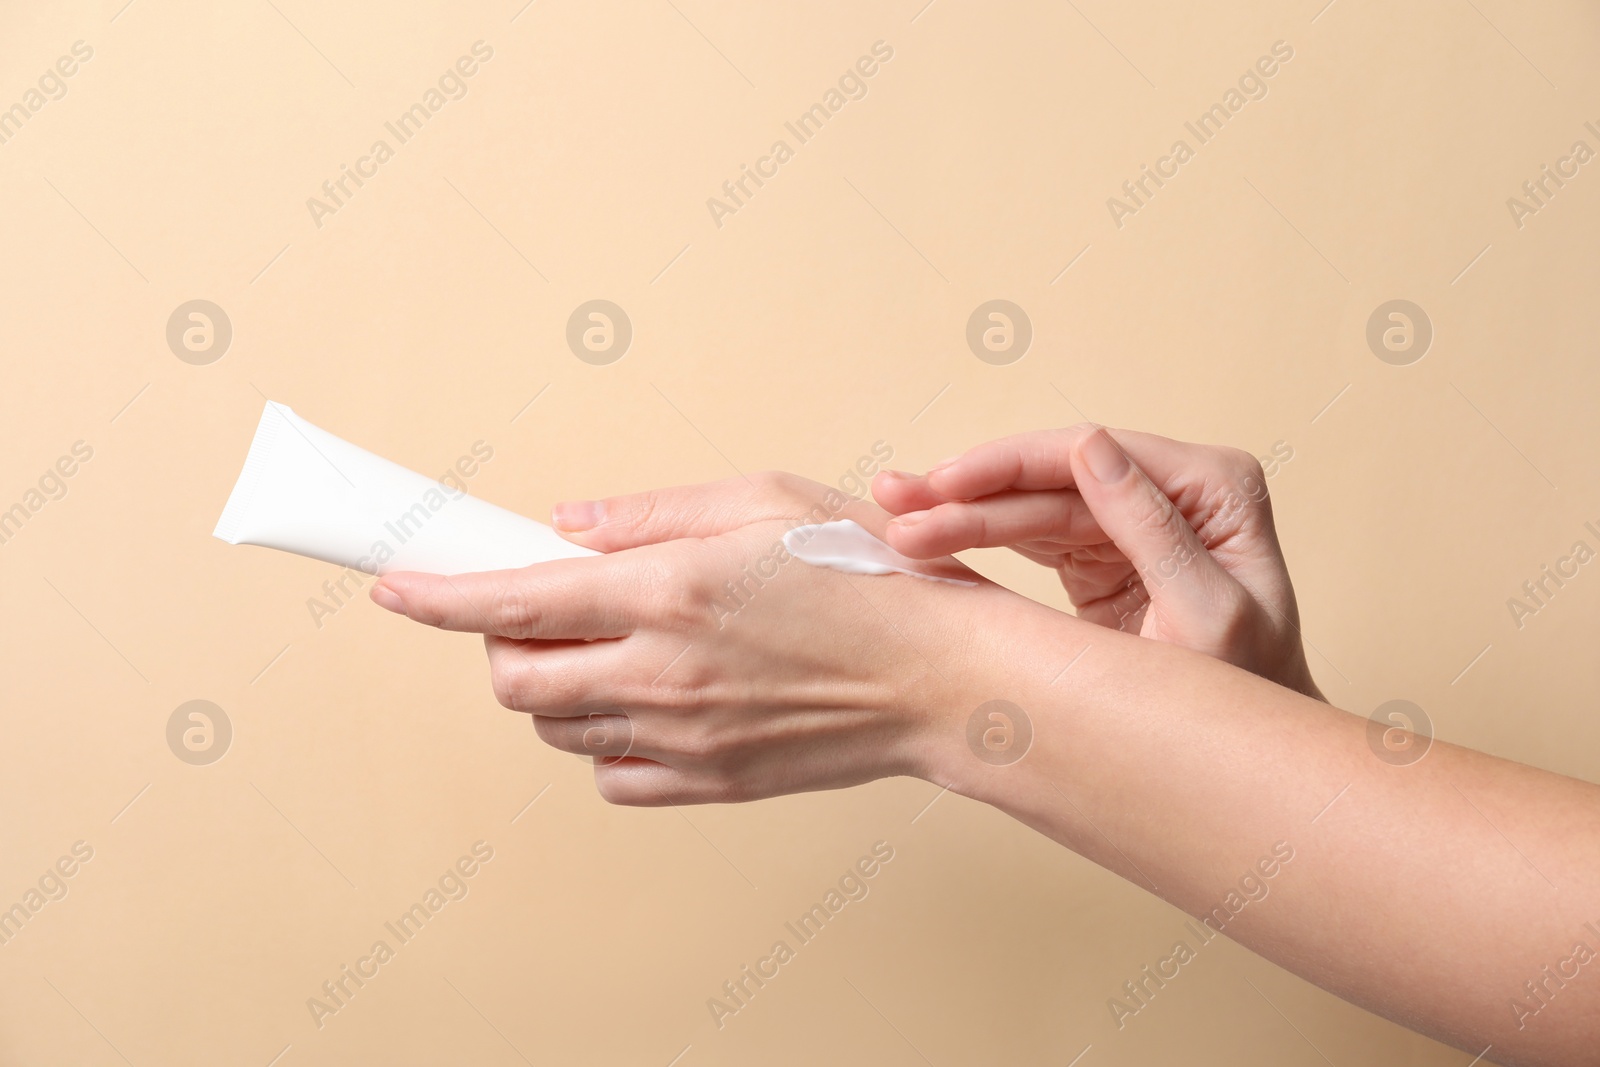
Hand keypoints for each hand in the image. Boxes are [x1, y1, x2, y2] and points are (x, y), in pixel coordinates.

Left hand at [367, 474, 1016, 803]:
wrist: (946, 676)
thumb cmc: (873, 574)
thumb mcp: (767, 498)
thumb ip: (653, 512)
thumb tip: (568, 525)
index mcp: (668, 589)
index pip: (509, 600)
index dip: (436, 596)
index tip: (395, 587)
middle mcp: (661, 670)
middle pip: (514, 678)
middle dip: (498, 644)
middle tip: (537, 610)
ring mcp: (682, 736)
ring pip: (558, 726)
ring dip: (553, 685)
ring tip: (609, 646)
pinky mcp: (710, 781)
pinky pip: (612, 775)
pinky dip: (603, 739)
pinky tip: (645, 701)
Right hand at [872, 425, 1323, 698]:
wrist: (1248, 757)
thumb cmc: (1246, 695)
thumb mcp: (1206, 616)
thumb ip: (1152, 529)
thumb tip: (1089, 445)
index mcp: (1213, 487)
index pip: (1090, 453)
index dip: (1008, 465)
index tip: (943, 486)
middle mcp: (1174, 488)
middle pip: (1051, 474)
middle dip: (969, 489)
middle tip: (897, 504)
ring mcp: (1132, 517)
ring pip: (1029, 499)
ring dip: (958, 509)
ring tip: (893, 520)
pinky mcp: (1099, 550)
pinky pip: (1027, 532)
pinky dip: (974, 535)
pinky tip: (925, 535)